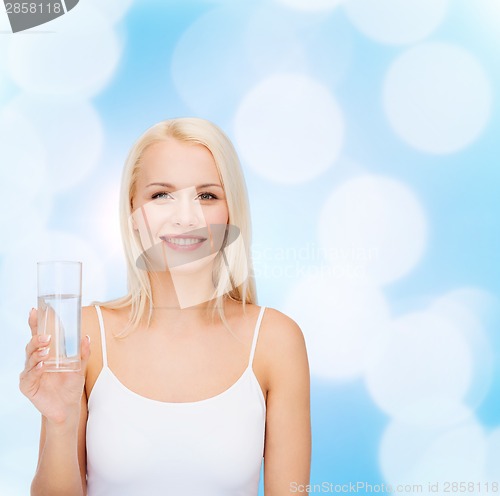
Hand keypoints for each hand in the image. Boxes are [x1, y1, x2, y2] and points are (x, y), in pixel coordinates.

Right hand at [19, 308, 90, 424]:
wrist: (68, 407)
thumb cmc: (71, 385)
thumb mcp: (80, 367)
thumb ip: (82, 353)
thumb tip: (86, 337)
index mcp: (47, 352)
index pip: (39, 334)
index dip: (36, 323)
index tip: (35, 310)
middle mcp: (36, 360)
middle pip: (32, 344)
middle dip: (37, 338)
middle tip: (47, 336)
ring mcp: (31, 372)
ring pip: (29, 358)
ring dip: (37, 352)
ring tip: (46, 350)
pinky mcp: (28, 386)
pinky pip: (29, 375)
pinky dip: (35, 369)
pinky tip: (42, 365)